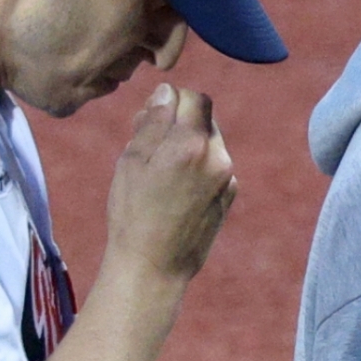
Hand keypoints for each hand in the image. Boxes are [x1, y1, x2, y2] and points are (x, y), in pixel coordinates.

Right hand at [105, 83, 235, 281]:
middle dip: (179, 125)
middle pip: (203, 118)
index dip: (170, 102)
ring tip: (161, 175)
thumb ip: (152, 122)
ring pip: (209, 143)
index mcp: (191, 143)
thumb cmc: (133, 215)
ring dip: (188, 147)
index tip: (150, 119)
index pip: (192, 97)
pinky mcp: (229, 196)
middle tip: (149, 148)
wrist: (153, 268)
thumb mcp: (131, 162)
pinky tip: (176, 193)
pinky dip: (198, 169)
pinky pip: (214, 168)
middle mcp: (217, 156)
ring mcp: (227, 178)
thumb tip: (166, 92)